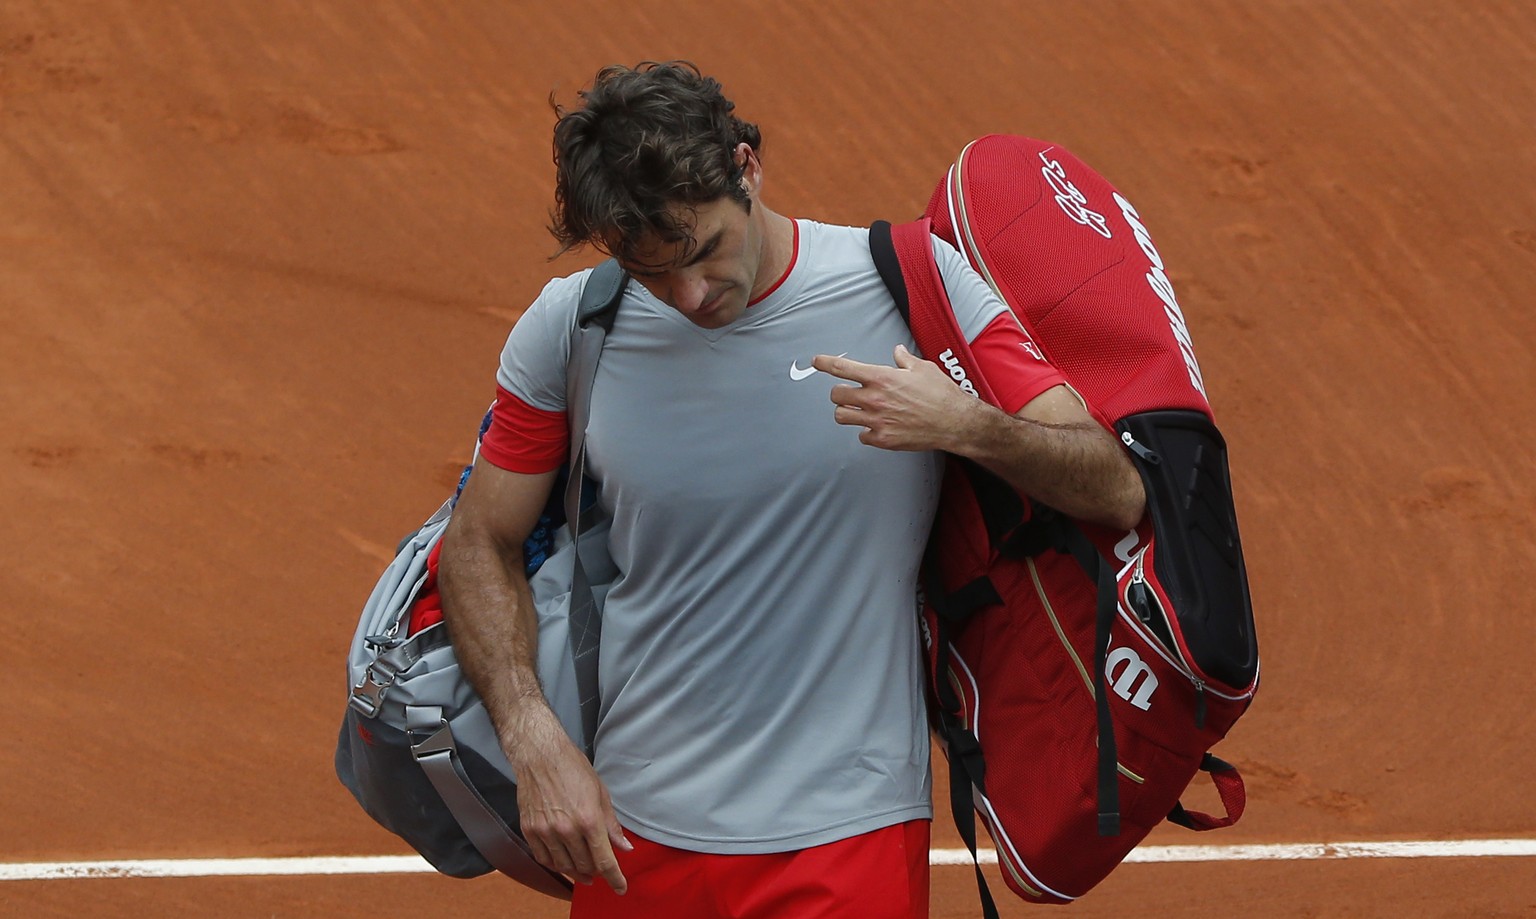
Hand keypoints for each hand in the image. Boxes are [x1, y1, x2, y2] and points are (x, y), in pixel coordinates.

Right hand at [504, 707, 632, 893]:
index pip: (605, 860)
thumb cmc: (573, 769)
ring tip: (583, 870)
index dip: (615, 878)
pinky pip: (544, 858)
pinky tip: (563, 862)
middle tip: (601, 871)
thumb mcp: (601, 793)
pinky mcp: (530, 830)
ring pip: (564, 866)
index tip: (620, 887)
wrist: (540, 756)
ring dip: (577, 871)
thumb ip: (612, 824)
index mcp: (589, 819)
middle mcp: (567, 829)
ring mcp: (546, 831)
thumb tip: (624, 847)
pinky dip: (556, 864)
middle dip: (596, 872)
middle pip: (585, 866)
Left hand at [814, 345, 982, 450]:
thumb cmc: (942, 395)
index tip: (818, 361)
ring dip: (846, 412)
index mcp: (881, 378)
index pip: (843, 368)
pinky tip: (875, 427)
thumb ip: (904, 360)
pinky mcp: (883, 439)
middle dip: (839, 393)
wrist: (955, 422)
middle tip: (847, 393)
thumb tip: (898, 353)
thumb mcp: (923, 368)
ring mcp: (877, 420)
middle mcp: (875, 398)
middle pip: (836, 395)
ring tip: (856, 410)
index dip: (826, 363)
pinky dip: (865, 432)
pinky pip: (861, 436)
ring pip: (842, 416)